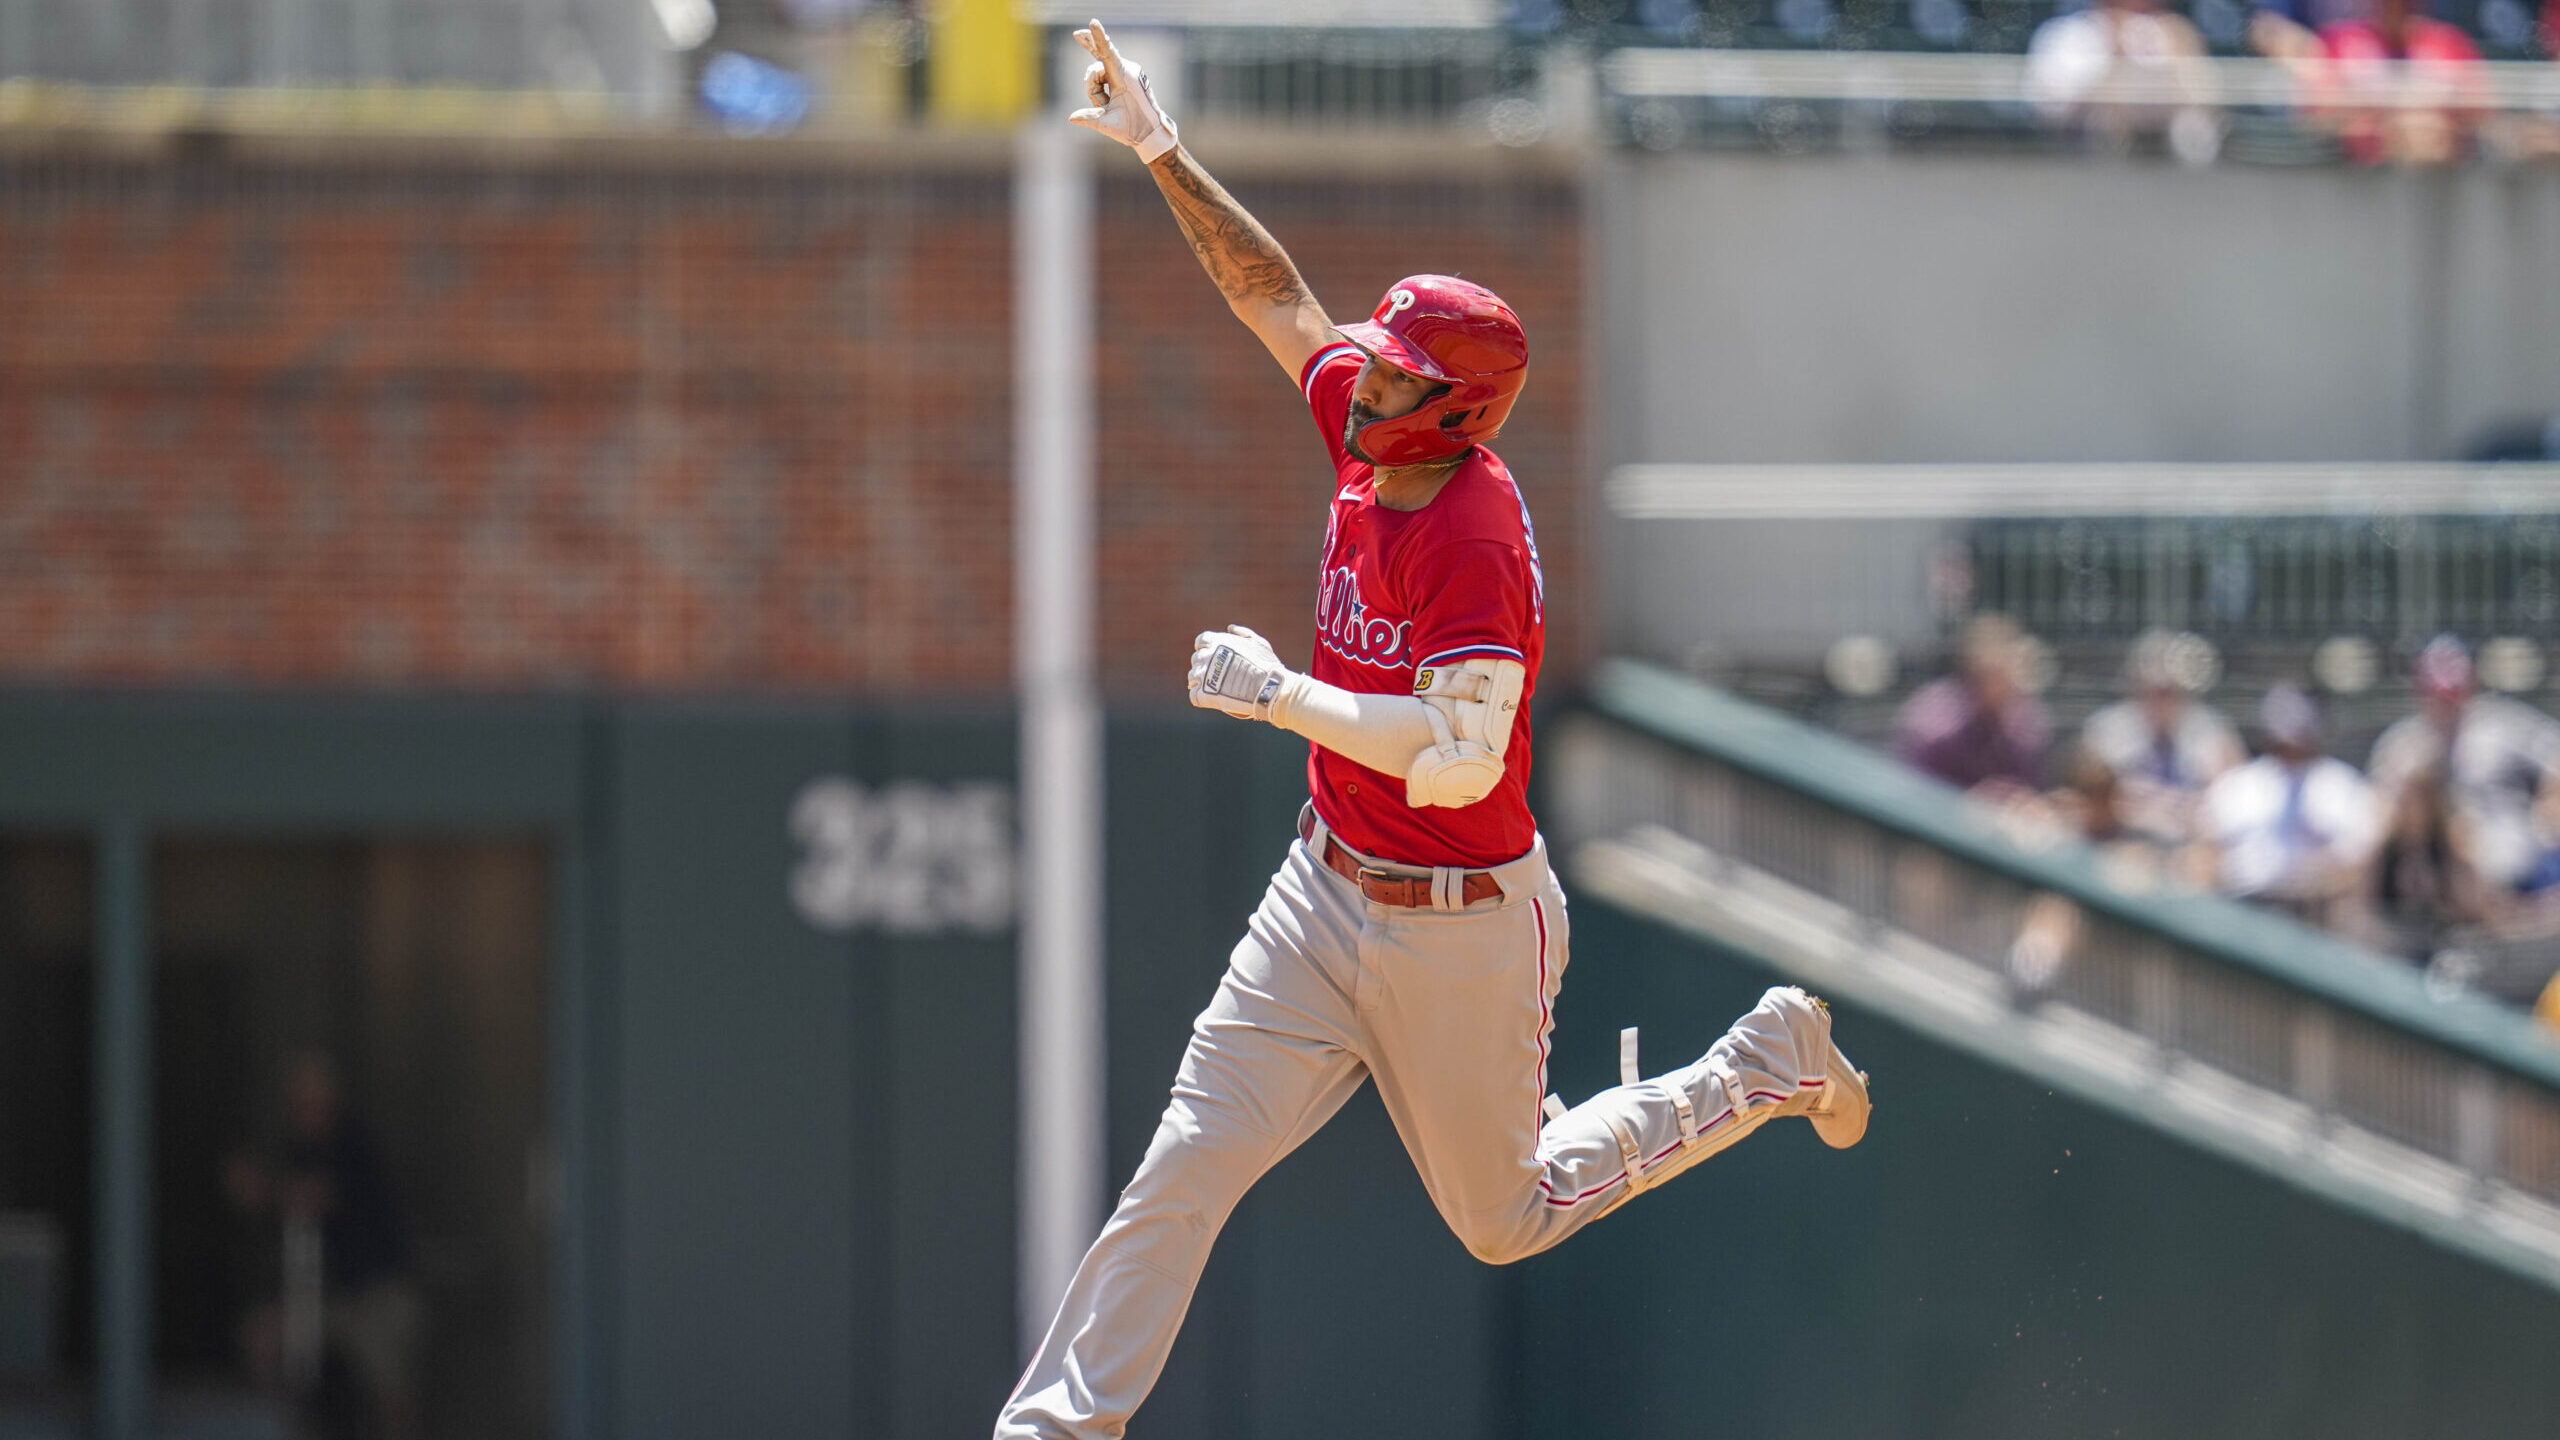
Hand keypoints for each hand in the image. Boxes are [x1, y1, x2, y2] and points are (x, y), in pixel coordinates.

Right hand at [1067, 19, 1177, 161]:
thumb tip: (1072, 118)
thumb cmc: (1134, 129)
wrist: (1152, 131)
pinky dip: (1101, 88)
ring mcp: (1127, 70)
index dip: (1098, 38)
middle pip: (1097, 66)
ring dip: (1097, 90)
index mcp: (1124, 78)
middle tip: (1102, 100)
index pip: (1108, 54)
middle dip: (1093, 86)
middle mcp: (1127, 69)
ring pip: (1099, 71)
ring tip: (1108, 106)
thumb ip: (1090, 119)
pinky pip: (1106, 73)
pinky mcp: (1125, 73)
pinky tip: (1108, 101)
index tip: (1093, 22)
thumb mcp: (1109, 126)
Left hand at [1188, 626, 1288, 722]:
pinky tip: (1212, 699)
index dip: (1206, 649)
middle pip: (1197, 660)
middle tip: (1219, 676)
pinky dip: (1201, 697)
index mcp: (1216, 641)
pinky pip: (1193, 695)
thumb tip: (1230, 628)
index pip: (1201, 642)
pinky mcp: (1203, 694)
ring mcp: (1202, 675)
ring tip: (1217, 689)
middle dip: (1205, 666)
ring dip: (1202, 682)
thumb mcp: (1259, 643)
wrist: (1268, 688)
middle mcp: (1206, 656)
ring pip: (1193, 677)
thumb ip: (1243, 633)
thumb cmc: (1266, 665)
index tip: (1215, 657)